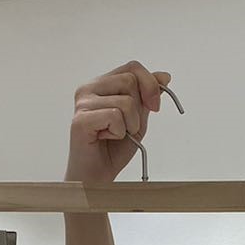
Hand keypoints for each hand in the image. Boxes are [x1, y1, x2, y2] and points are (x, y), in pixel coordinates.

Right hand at [67, 60, 170, 184]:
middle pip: (130, 81)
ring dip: (130, 125)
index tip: (155, 106)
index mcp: (101, 84)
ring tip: (115, 135)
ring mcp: (82, 103)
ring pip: (126, 101)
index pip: (132, 67)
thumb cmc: (113, 148)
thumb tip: (164, 76)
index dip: (150, 84)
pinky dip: (119, 132)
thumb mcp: (139, 118)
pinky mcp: (81, 119)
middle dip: (139, 109)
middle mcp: (88, 89)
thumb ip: (148, 96)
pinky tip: (105, 138)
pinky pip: (115, 116)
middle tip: (129, 128)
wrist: (98, 176)